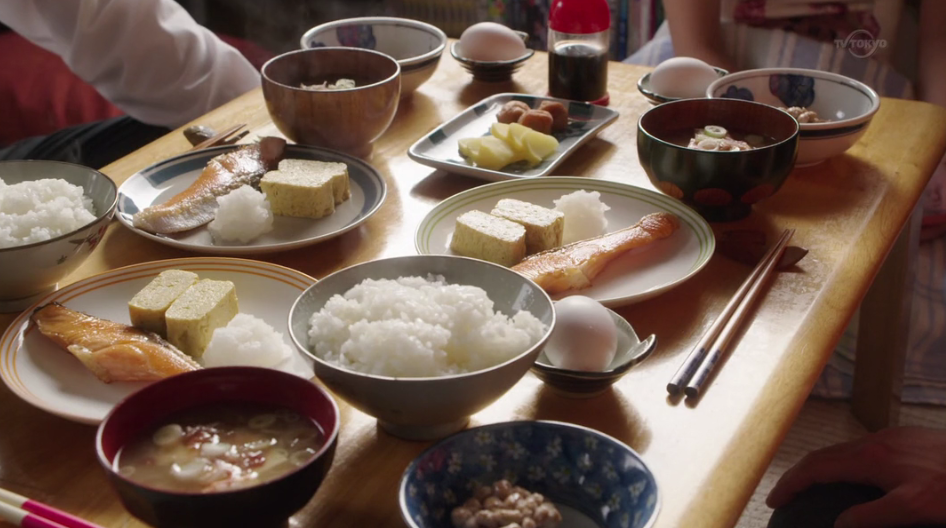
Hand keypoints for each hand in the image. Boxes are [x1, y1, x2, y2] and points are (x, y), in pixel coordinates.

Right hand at [766, 427, 945, 527]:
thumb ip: (871, 515)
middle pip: (825, 454)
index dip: (792, 483)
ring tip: (813, 486)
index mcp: (871, 457)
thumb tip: (838, 524)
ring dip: (823, 467)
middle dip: (800, 473)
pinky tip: (859, 478)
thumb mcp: (913, 508)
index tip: (775, 500)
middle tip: (785, 494)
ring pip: (845, 451)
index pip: (817, 467)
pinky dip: (846, 463)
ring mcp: (893, 438)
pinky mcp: (909, 439)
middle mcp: (876, 442)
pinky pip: (865, 450)